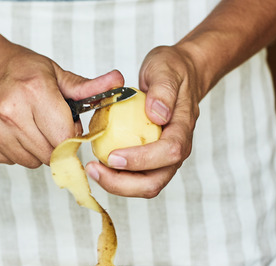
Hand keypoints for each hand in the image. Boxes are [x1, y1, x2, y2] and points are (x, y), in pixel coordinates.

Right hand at [0, 37, 123, 167]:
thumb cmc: (18, 68)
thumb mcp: (54, 72)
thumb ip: (87, 87)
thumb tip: (119, 83)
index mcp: (34, 92)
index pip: (66, 139)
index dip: (72, 138)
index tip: (69, 129)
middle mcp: (9, 112)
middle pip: (49, 154)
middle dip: (55, 145)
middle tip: (47, 125)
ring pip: (30, 162)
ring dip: (35, 149)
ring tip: (27, 125)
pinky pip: (10, 161)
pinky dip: (14, 150)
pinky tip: (9, 129)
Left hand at [84, 44, 202, 197]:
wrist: (180, 75)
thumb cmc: (173, 71)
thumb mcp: (166, 69)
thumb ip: (163, 90)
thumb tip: (157, 114)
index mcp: (183, 129)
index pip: (169, 152)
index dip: (141, 159)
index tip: (113, 156)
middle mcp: (177, 150)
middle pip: (154, 182)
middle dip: (123, 184)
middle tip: (94, 170)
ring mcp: (164, 159)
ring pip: (144, 186)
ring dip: (116, 184)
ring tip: (92, 169)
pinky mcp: (152, 160)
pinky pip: (134, 177)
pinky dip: (115, 176)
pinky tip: (97, 164)